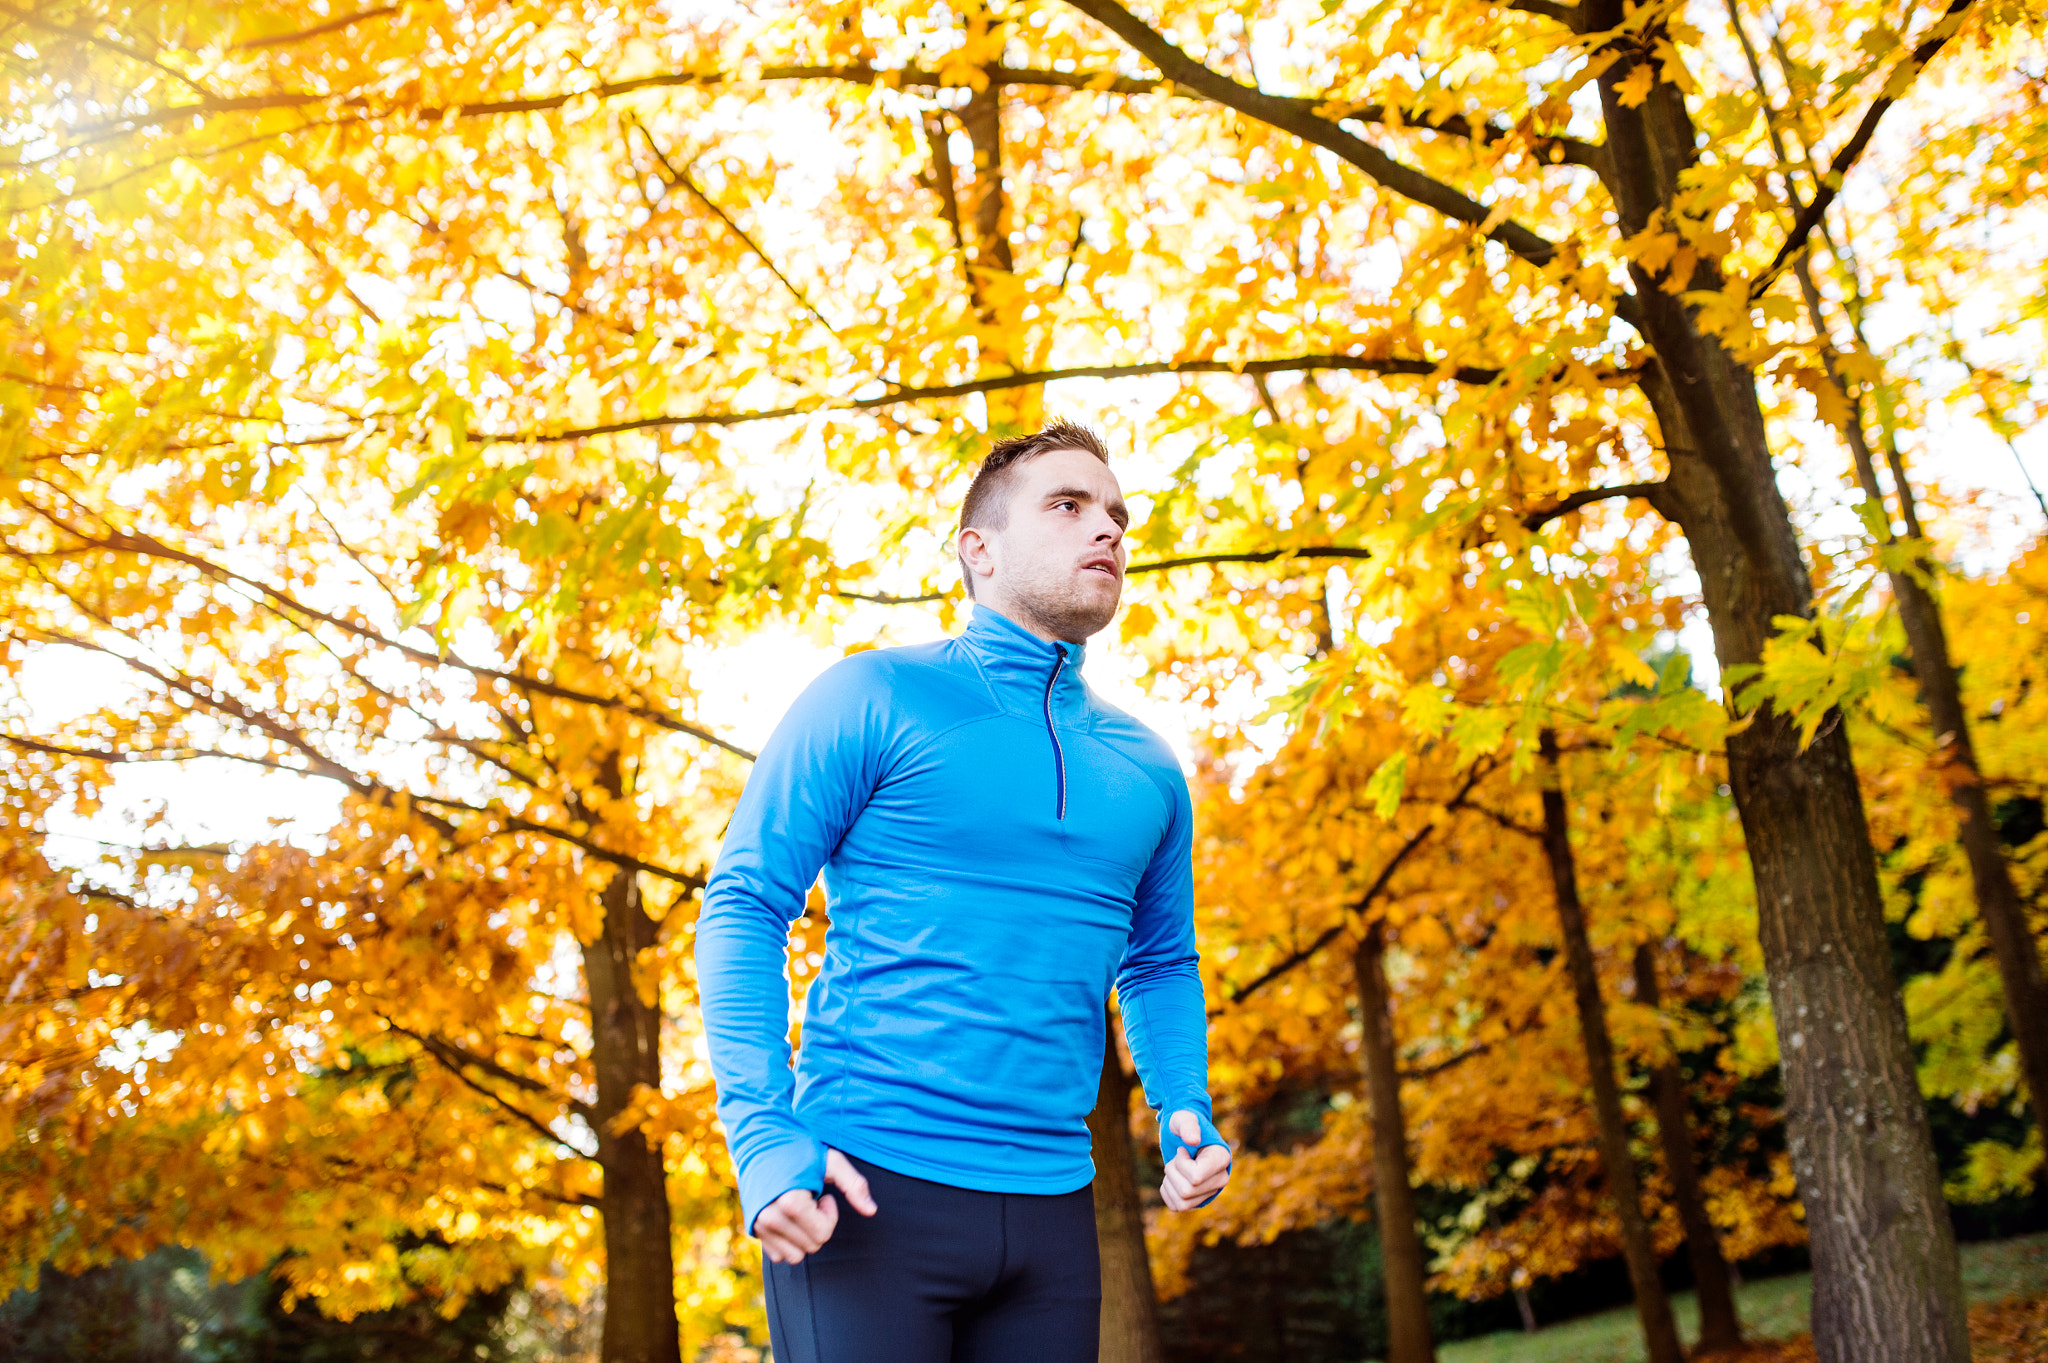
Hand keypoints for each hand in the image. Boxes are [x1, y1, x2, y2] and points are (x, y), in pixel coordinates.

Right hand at [755, 1148, 877, 1264]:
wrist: (760, 1141)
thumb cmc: (800, 1149)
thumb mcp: (832, 1161)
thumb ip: (854, 1185)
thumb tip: (872, 1211)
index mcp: (791, 1202)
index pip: (823, 1234)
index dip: (829, 1214)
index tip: (822, 1194)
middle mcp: (771, 1218)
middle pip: (812, 1246)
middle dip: (818, 1224)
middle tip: (810, 1199)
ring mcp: (759, 1226)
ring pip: (796, 1256)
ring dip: (804, 1236)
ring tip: (798, 1209)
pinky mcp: (753, 1230)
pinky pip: (778, 1256)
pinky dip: (788, 1242)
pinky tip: (787, 1218)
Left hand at [1160, 1110, 1230, 1210]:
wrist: (1181, 1135)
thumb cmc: (1183, 1124)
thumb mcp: (1182, 1118)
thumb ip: (1188, 1125)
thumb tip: (1193, 1141)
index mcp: (1221, 1158)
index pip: (1196, 1177)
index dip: (1181, 1164)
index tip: (1182, 1149)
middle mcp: (1221, 1179)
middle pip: (1187, 1191)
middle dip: (1173, 1172)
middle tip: (1176, 1158)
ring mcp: (1210, 1192)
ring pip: (1182, 1203)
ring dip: (1170, 1183)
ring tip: (1175, 1167)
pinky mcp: (1198, 1201)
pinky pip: (1177, 1207)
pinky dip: (1168, 1192)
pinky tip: (1172, 1178)